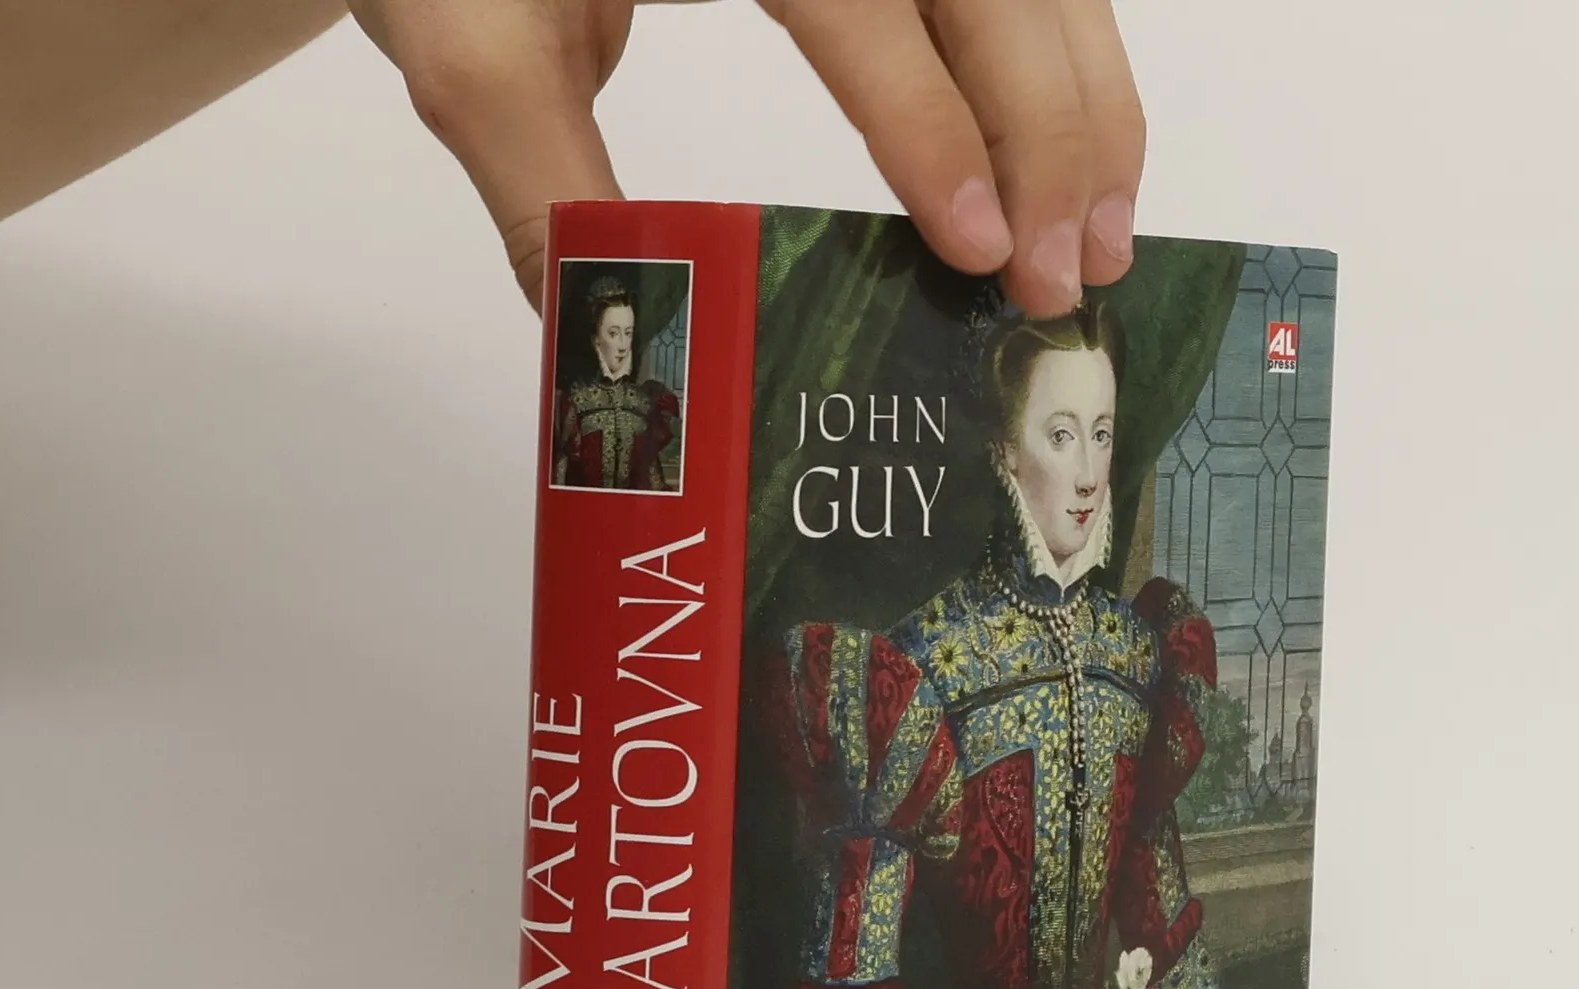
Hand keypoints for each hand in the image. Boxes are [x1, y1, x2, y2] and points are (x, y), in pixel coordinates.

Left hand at [350, 0, 1145, 314]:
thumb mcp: (474, 45)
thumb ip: (544, 187)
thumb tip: (625, 353)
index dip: (933, 120)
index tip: (979, 247)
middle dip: (1050, 130)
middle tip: (1066, 279)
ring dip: (1087, 101)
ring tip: (1105, 239)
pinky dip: (1065, 65)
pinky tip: (1082, 158)